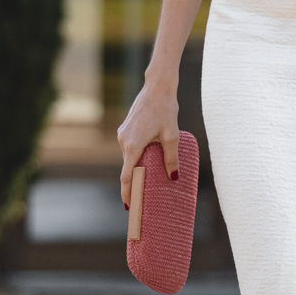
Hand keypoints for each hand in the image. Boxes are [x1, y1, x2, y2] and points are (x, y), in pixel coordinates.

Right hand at [118, 76, 180, 205]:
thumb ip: (171, 158)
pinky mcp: (125, 129)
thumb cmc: (165, 110)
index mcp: (133, 145)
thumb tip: (173, 178)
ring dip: (135, 169)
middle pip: (126, 168)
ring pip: (128, 157)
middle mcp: (123, 141)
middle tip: (140, 201)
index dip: (127, 193)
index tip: (128, 207)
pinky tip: (146, 162)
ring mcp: (122, 134)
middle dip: (132, 184)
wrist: (157, 87)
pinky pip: (129, 148)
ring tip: (145, 183)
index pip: (126, 176)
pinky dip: (135, 157)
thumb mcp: (172, 136)